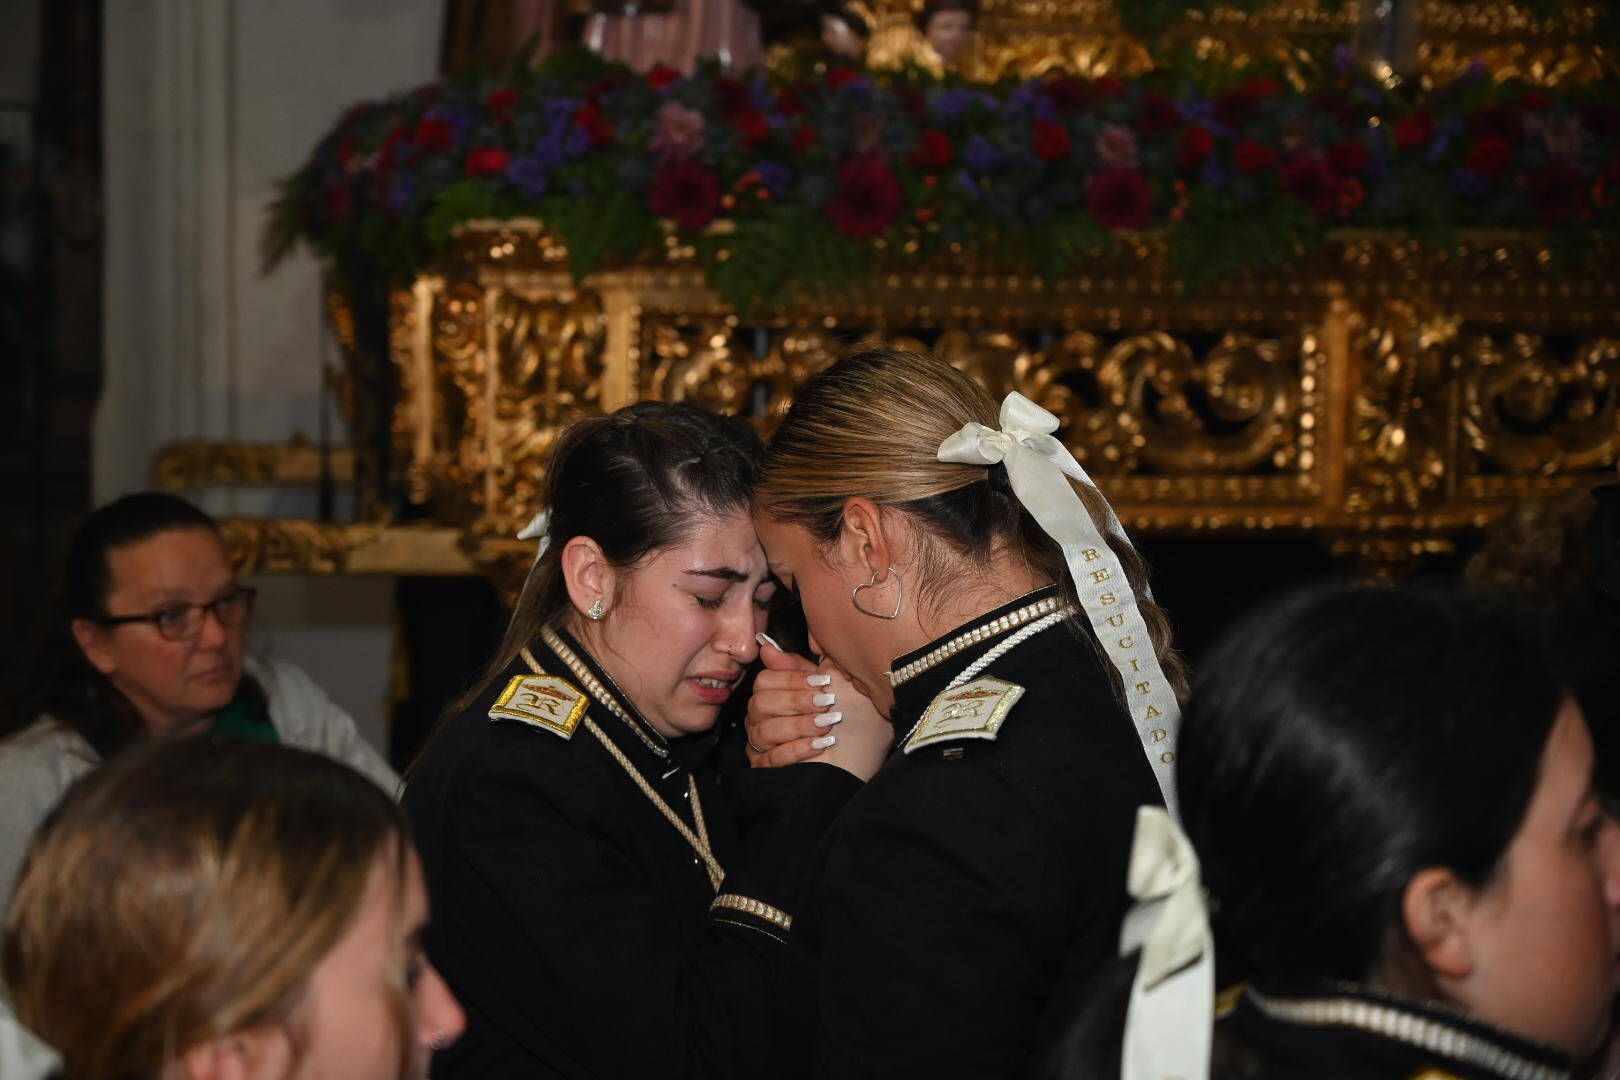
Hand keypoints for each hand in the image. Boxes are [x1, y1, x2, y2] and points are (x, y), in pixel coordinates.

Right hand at [745, 634, 890, 781]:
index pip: (765, 680)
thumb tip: (768, 645)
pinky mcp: (766, 769)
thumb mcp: (834, 688)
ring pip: (763, 731)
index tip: (823, 682)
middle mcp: (763, 719)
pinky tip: (819, 745)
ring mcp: (762, 745)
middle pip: (760, 703)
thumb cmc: (851, 723)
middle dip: (796, 702)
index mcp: (776, 695)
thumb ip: (804, 665)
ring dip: (798, 726)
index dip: (792, 679)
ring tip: (826, 726)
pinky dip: (795, 750)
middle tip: (826, 704)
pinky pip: (769, 759)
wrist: (864, 763)